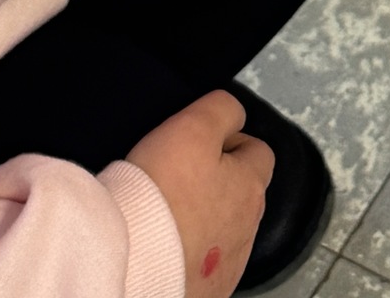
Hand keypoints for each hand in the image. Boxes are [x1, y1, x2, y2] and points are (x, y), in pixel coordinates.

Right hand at [127, 91, 273, 297]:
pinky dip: (187, 254)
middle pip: (240, 193)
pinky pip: (201, 264)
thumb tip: (233, 112)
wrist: (132, 266)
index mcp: (251, 184)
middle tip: (177, 179)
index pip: (257, 150)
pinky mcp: (204, 290)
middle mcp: (247, 227)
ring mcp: (227, 264)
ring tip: (166, 215)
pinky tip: (163, 246)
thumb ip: (222, 109)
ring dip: (202, 220)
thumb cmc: (160, 197)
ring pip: (222, 230)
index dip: (227, 141)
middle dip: (215, 183)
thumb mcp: (194, 125)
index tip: (199, 144)